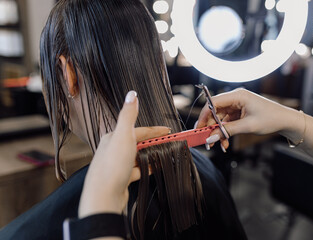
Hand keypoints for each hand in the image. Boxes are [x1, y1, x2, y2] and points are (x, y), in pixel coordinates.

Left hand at [78, 91, 169, 217]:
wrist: (104, 197)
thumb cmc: (112, 166)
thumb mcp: (123, 135)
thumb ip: (128, 115)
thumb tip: (131, 94)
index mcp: (112, 137)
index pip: (138, 130)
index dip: (155, 131)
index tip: (168, 131)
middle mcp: (112, 149)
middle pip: (138, 143)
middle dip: (154, 142)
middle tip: (169, 143)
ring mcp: (116, 165)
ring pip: (137, 156)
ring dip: (151, 155)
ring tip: (164, 155)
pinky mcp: (120, 178)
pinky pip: (137, 170)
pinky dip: (147, 168)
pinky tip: (154, 168)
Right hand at [197, 88, 301, 149]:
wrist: (286, 121)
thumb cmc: (271, 119)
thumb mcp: (247, 126)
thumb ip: (227, 131)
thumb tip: (211, 137)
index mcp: (238, 95)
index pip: (214, 102)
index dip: (204, 115)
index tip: (199, 128)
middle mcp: (236, 98)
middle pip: (215, 111)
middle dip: (211, 126)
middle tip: (207, 139)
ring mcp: (237, 105)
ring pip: (220, 118)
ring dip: (218, 132)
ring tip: (219, 144)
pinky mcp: (239, 112)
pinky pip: (227, 122)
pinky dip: (225, 132)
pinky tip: (225, 141)